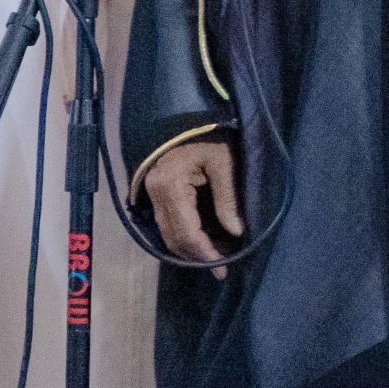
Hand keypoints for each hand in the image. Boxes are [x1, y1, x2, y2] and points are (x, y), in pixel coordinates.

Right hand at [143, 134, 243, 277]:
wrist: (189, 118)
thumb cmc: (212, 135)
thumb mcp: (225, 162)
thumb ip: (228, 198)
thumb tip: (236, 232)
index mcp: (170, 185)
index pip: (186, 231)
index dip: (204, 252)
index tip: (223, 267)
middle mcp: (155, 194)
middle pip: (173, 238)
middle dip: (197, 257)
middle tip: (222, 269)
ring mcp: (151, 194)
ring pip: (168, 235)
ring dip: (190, 250)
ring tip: (216, 260)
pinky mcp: (155, 194)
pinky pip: (167, 225)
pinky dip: (184, 238)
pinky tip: (203, 244)